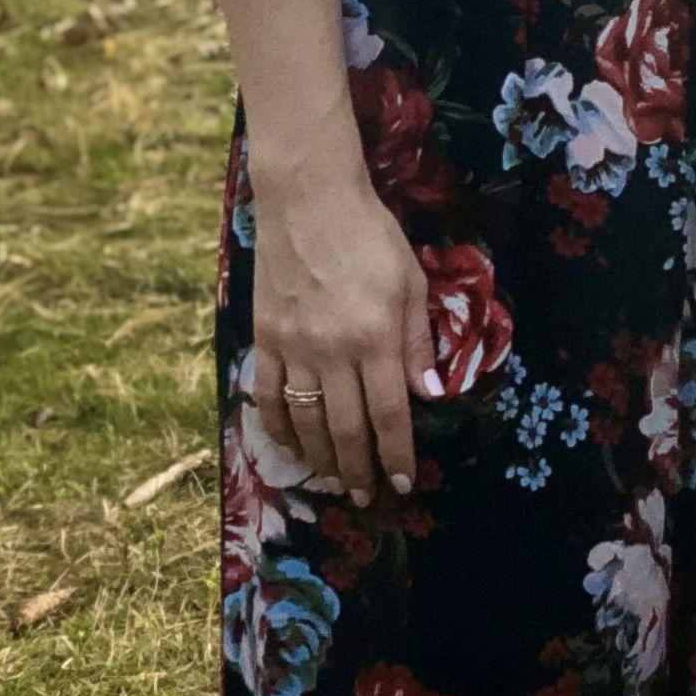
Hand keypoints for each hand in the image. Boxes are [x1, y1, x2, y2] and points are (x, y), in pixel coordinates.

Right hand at [248, 159, 438, 508]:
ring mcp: (295, 347)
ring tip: (333, 481)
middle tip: (365, 496)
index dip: (396, 454)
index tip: (402, 483)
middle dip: (359, 469)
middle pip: (346, 428)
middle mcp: (334, 351)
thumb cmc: (370, 235)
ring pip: (306, 420)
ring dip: (320, 458)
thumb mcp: (410, 281)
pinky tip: (289, 446)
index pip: (390, 413)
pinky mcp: (266, 338)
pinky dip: (278, 427)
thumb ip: (417, 341)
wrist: (309, 199)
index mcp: (376, 337)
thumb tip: (429, 393)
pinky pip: (269, 395)